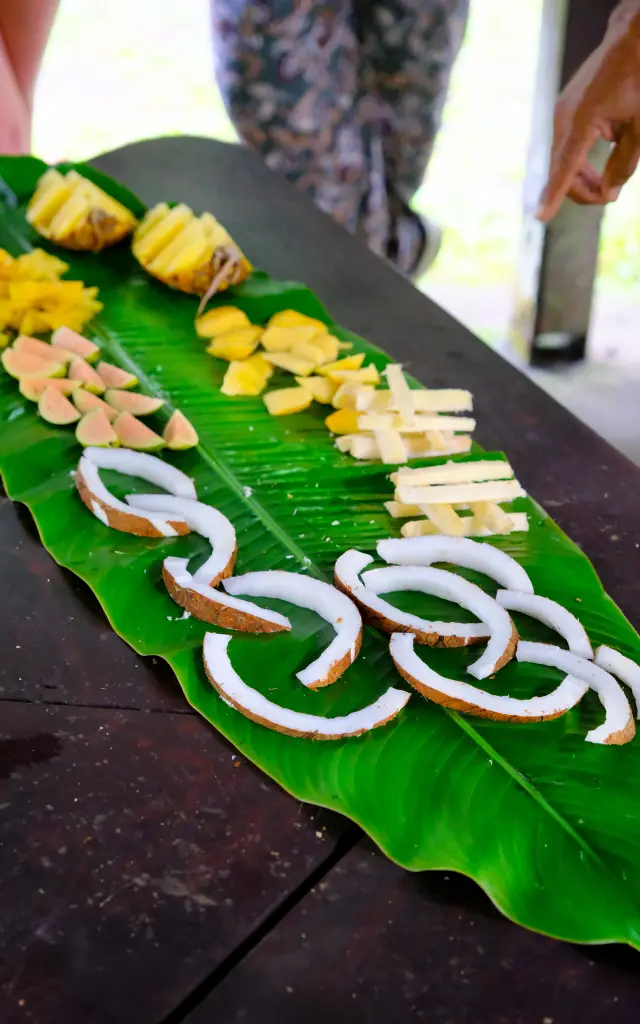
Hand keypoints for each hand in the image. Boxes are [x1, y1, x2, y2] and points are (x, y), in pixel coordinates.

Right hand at [538, 3, 639, 221]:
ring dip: (582, 178)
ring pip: (564, 160)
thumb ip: (624, 164)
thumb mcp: (639, 127)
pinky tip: (597, 163)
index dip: (554, 195)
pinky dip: (580, 161)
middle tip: (610, 197)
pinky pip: (566, 145)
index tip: (540, 217)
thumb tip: (609, 192)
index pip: (565, 168)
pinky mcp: (565, 111)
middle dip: (584, 190)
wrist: (629, 41)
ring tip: (607, 184)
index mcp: (580, 123)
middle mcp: (563, 120)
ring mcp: (561, 114)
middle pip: (563, 170)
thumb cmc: (637, 80)